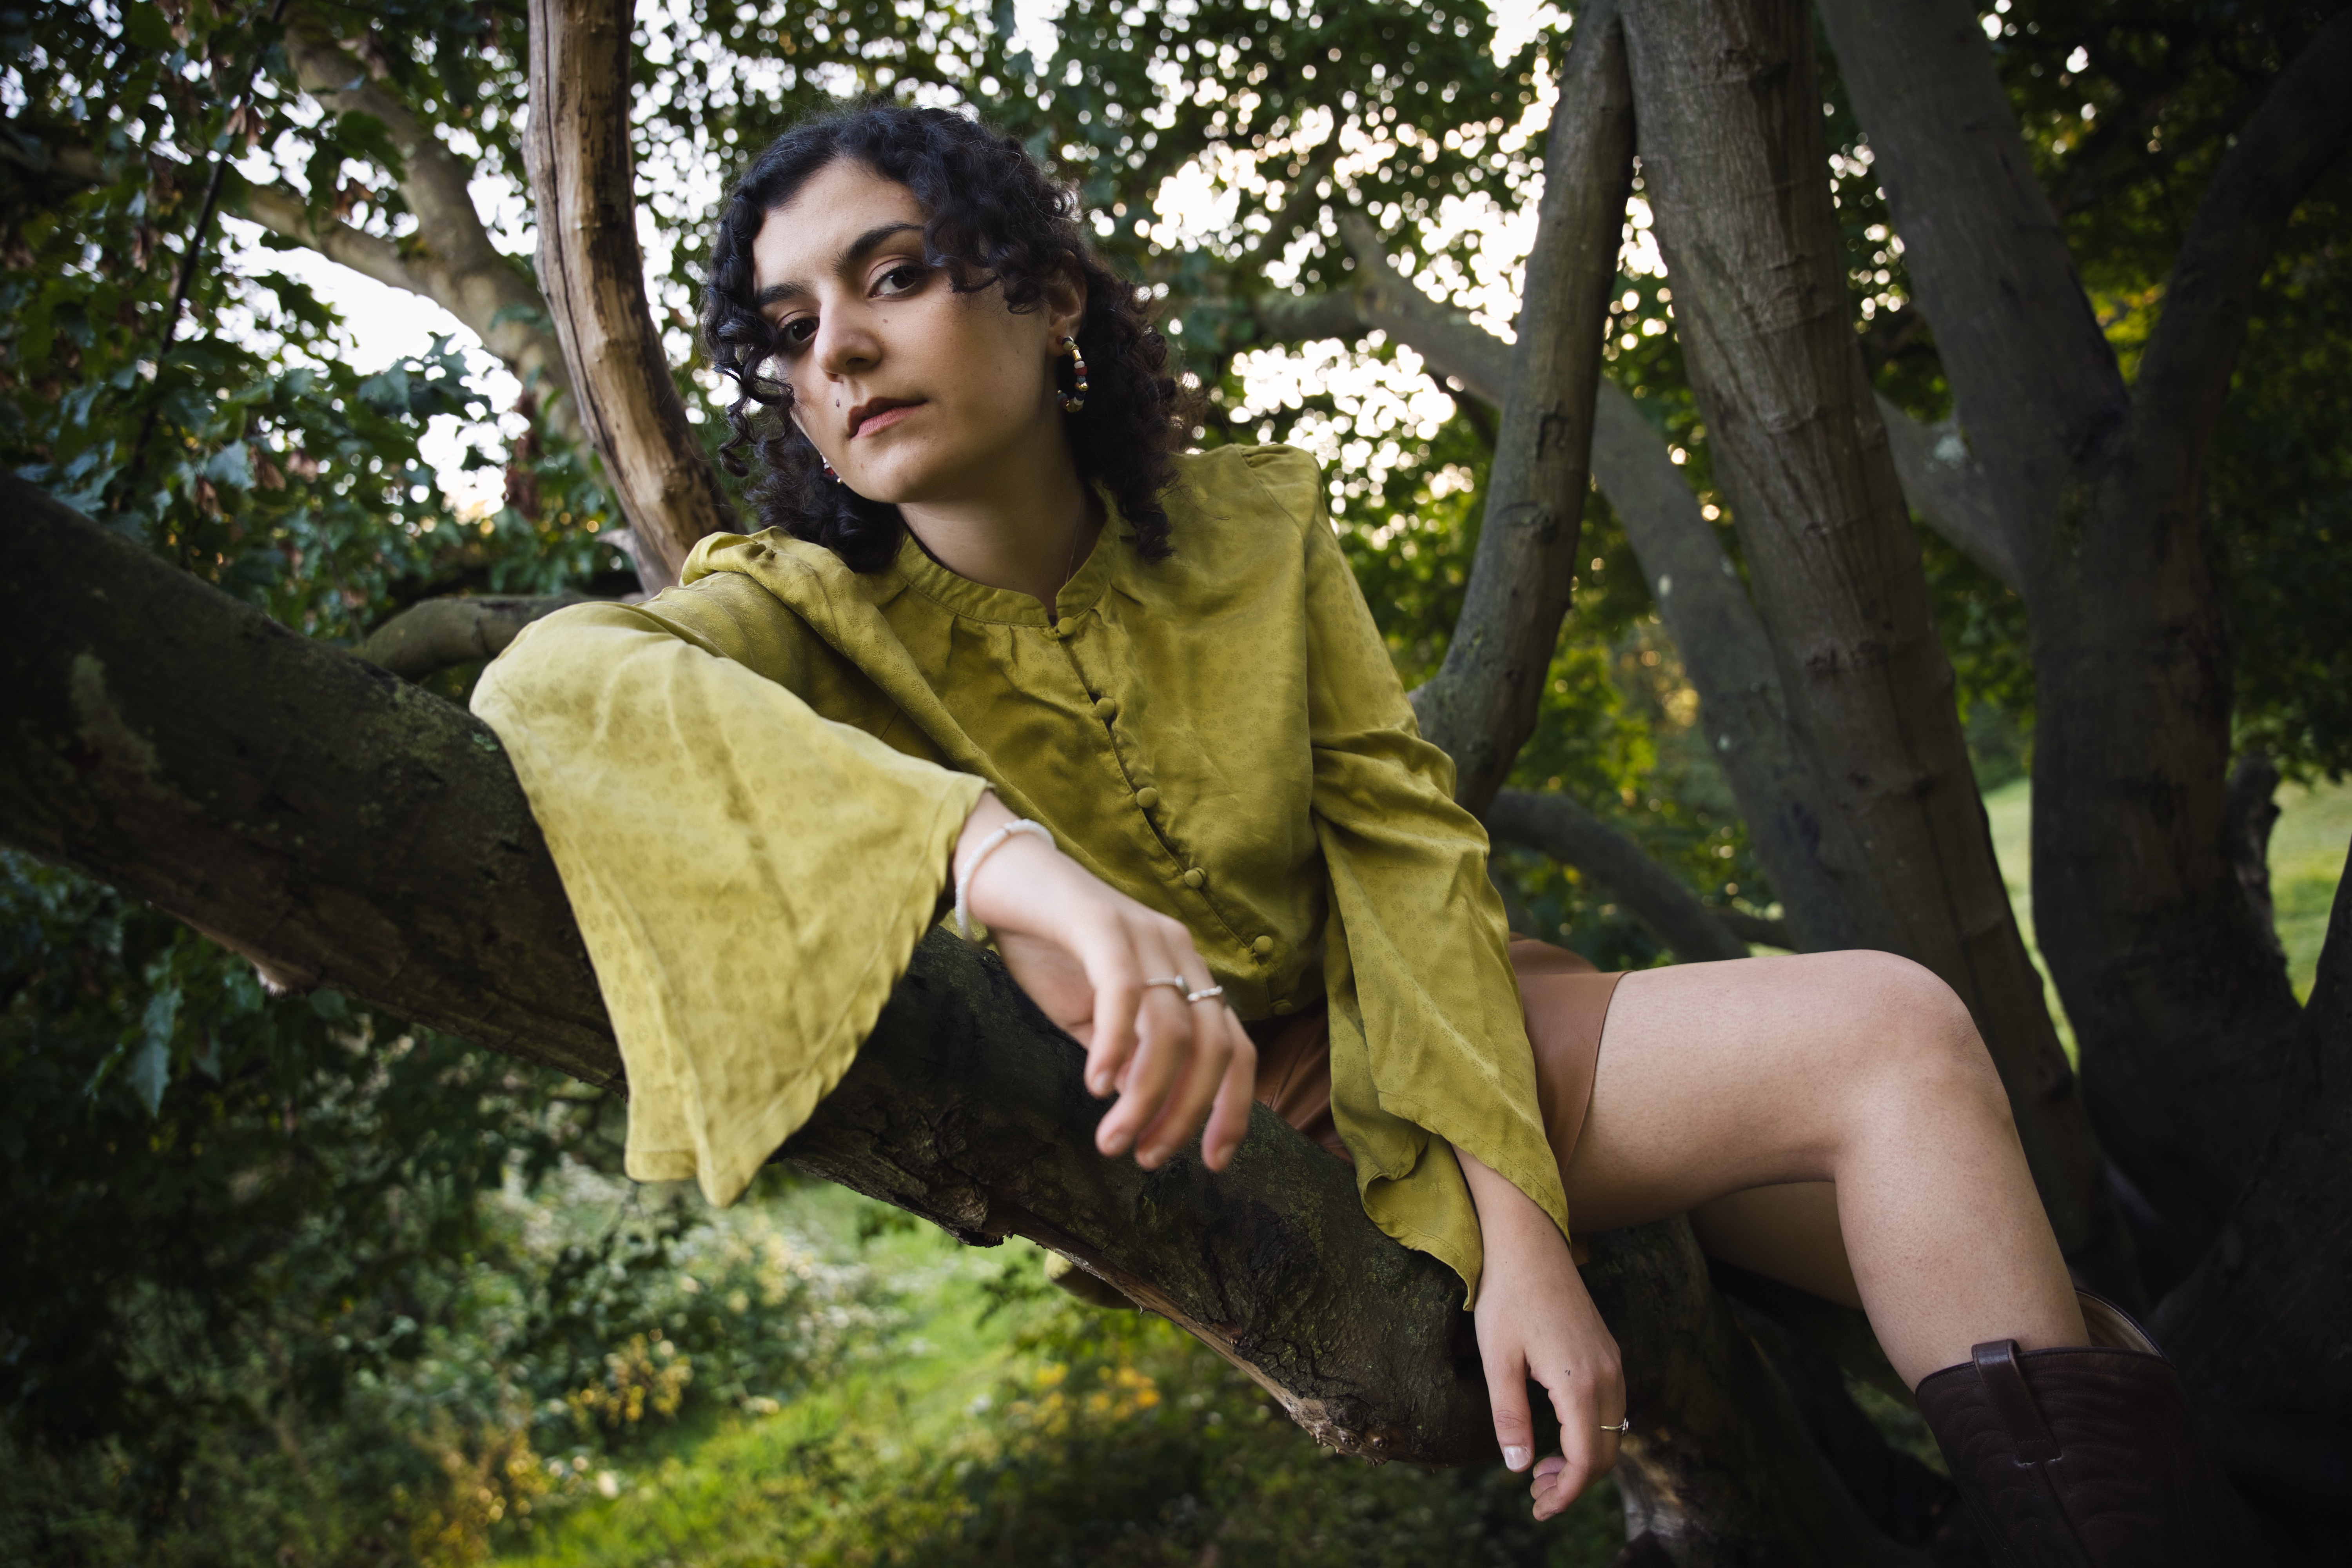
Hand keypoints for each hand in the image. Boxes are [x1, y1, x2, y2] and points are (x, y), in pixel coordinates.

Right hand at [956, 793, 1256, 1171]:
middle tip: (1148, 1158)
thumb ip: (1126, 1055)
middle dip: (1187, 1113)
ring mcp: (1143, 933)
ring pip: (1171, 1029)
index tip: (1213, 1162)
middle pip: (1214, 1045)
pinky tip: (1096, 1084)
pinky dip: (1116, 1045)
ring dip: (1146, 1096)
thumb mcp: (1092, 1016)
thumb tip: (1145, 1112)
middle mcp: (1177, 951)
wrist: (999, 874)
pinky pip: (1124, 991)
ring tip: (1114, 1139)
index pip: (1235, 1047)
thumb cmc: (1047, 948)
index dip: (1233, 1107)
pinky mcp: (1101, 921)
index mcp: (1184, 974)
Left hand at [1454, 1145, 1624, 1520]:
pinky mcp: (1607, 1351)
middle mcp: (1607, 1374)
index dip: (1565, 1493)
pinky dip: (1590, 1434)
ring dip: (1582, 1460)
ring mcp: (1611, 1361)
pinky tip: (1556, 1435)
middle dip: (1574, 1483)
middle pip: (1605, 1453)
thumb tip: (1517, 1468)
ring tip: (1540, 1471)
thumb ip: (1510, 1417)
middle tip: (1534, 1495)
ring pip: (1612, 1432)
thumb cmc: (1506, 1296)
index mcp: (1579, 1382)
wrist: (1528, 1242)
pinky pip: (1611, 1408)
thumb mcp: (1497, 1359)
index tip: (1539, 1509)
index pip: (1585, 1460)